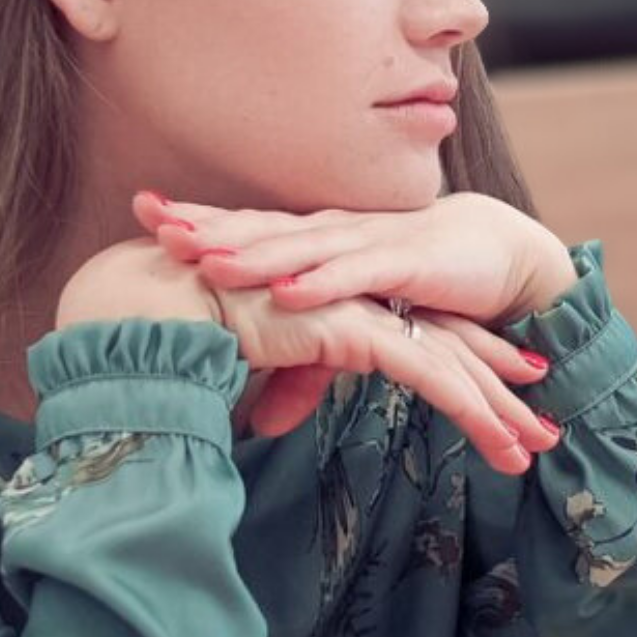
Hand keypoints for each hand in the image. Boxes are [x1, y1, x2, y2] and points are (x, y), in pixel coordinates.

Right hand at [56, 240, 559, 473]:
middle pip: (445, 345)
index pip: (410, 335)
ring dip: (500, 409)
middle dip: (498, 387)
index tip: (497, 399)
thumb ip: (278, 388)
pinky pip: (433, 377)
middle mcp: (356, 301)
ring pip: (452, 363)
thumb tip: (269, 424)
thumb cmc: (186, 333)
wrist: (157, 308)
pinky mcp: (358, 331)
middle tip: (541, 428)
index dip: (456, 364)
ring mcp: (361, 312)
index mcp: (335, 305)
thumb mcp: (251, 367)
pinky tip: (507, 442)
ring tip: (538, 447)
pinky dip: (476, 409)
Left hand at [132, 191, 578, 329]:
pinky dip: (323, 283)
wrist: (494, 253)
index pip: (245, 228)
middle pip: (260, 229)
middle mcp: (332, 234)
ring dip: (254, 254)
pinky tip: (288, 291)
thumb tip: (261, 424)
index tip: (142, 212)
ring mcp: (367, 244)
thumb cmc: (413, 289)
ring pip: (301, 248)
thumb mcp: (350, 335)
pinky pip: (358, 274)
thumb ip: (306, 372)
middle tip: (153, 224)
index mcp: (312, 242)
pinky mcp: (408, 264)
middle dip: (208, 228)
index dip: (198, 219)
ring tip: (204, 260)